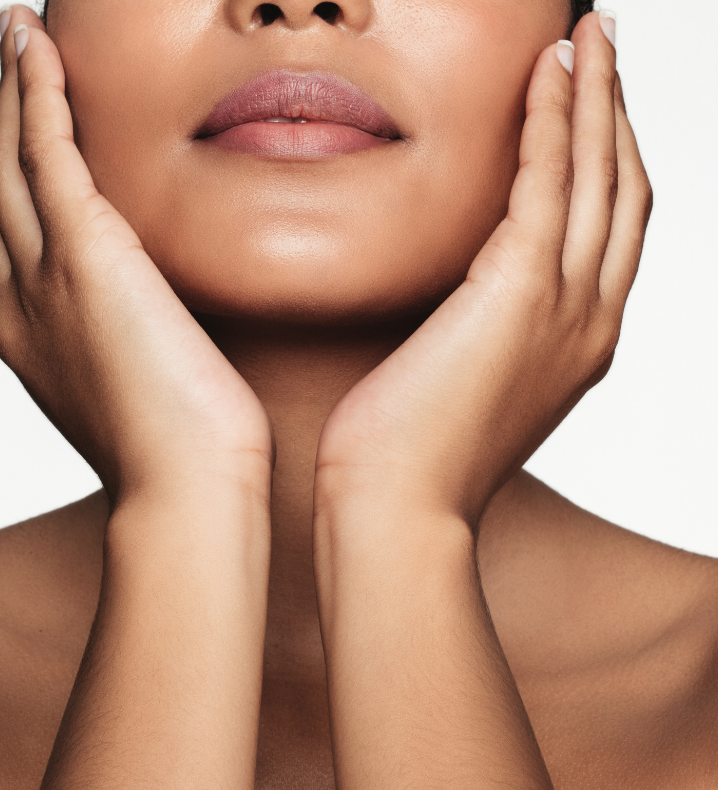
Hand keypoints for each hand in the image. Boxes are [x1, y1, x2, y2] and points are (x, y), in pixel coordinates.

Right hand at [0, 6, 272, 503]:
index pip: (3, 231)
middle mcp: (17, 299)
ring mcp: (42, 276)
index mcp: (28, 333)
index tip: (22, 129)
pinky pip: (43, 150)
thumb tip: (158, 315)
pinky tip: (34, 46)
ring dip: (9, 90)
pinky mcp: (85, 256)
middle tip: (12, 62)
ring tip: (18, 36)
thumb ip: (129, 338)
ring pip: (5, 158)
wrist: (185, 488)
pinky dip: (34, 92)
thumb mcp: (137, 385)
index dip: (3, 171)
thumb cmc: (182, 452)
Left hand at [316, 14, 651, 525]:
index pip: (609, 232)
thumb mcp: (465, 384)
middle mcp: (591, 320)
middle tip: (605, 46)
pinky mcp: (518, 293)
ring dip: (596, 97)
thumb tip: (458, 298)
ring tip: (589, 35)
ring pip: (600, 176)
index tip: (592, 108)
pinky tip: (547, 72)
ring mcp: (565, 307)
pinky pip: (548, 183)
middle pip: (624, 192)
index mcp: (577, 343)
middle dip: (619, 112)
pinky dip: (553, 122)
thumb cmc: (410, 456)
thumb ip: (482, 332)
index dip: (608, 161)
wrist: (399, 509)